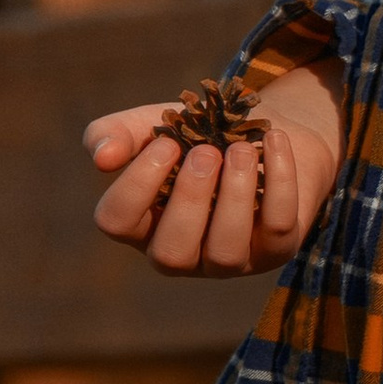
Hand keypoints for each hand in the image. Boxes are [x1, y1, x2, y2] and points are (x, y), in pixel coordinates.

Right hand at [83, 64, 344, 277]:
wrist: (263, 132)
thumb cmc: (198, 134)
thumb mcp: (156, 123)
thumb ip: (119, 133)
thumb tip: (102, 158)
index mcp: (142, 222)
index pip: (116, 221)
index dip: (136, 183)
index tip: (166, 142)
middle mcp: (182, 252)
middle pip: (170, 254)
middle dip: (189, 199)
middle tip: (206, 152)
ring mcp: (230, 259)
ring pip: (226, 252)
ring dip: (234, 195)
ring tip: (241, 150)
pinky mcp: (277, 250)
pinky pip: (279, 229)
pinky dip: (280, 181)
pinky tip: (275, 141)